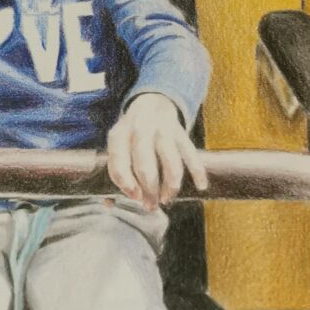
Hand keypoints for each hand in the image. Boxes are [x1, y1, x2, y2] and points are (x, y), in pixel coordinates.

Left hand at [106, 93, 206, 209]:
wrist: (151, 103)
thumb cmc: (131, 134)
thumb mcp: (117, 144)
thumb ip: (116, 171)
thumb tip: (108, 203)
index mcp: (119, 135)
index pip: (118, 163)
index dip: (126, 184)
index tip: (135, 197)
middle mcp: (140, 130)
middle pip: (145, 166)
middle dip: (149, 191)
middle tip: (151, 206)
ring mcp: (162, 130)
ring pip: (170, 162)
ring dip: (171, 186)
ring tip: (167, 199)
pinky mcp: (181, 132)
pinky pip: (191, 154)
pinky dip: (198, 171)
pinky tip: (201, 186)